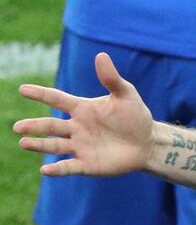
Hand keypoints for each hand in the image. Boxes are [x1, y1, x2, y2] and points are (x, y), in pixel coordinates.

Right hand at [13, 52, 153, 176]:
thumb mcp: (126, 95)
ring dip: (39, 145)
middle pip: (51, 125)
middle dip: (34, 126)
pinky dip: (57, 169)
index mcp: (82, 109)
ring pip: (54, 146)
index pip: (57, 99)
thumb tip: (101, 55)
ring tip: (23, 142)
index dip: (40, 94)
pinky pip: (69, 167)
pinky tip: (45, 170)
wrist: (148, 142)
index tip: (22, 89)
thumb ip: (111, 78)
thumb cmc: (135, 116)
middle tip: (18, 126)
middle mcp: (76, 127)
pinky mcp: (87, 164)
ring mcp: (80, 146)